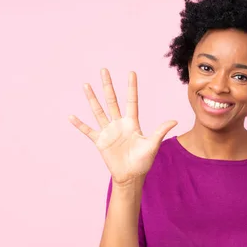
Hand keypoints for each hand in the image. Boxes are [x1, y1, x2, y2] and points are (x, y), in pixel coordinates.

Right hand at [69, 69, 177, 185]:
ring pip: (99, 111)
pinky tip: (71, 116)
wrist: (131, 176)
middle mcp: (119, 124)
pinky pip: (88, 130)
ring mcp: (108, 131)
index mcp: (132, 123)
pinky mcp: (100, 141)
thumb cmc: (143, 161)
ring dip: (92, 98)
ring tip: (86, 85)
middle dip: (108, 85)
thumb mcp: (152, 145)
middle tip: (104, 70)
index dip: (131, 87)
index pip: (131, 101)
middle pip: (112, 100)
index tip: (131, 72)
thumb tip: (175, 121)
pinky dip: (79, 124)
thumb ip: (160, 131)